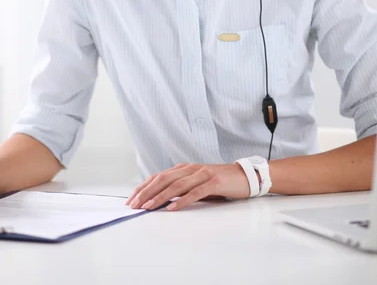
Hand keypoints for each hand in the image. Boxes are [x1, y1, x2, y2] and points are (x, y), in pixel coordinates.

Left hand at [126, 162, 250, 211]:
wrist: (244, 176)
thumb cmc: (219, 182)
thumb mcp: (197, 183)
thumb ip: (181, 188)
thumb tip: (160, 201)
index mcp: (184, 168)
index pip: (158, 176)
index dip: (143, 187)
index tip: (131, 198)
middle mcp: (190, 168)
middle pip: (163, 179)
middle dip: (146, 192)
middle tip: (134, 205)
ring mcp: (202, 174)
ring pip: (176, 185)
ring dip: (160, 197)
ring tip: (148, 207)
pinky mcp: (213, 182)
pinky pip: (194, 192)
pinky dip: (181, 200)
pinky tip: (172, 208)